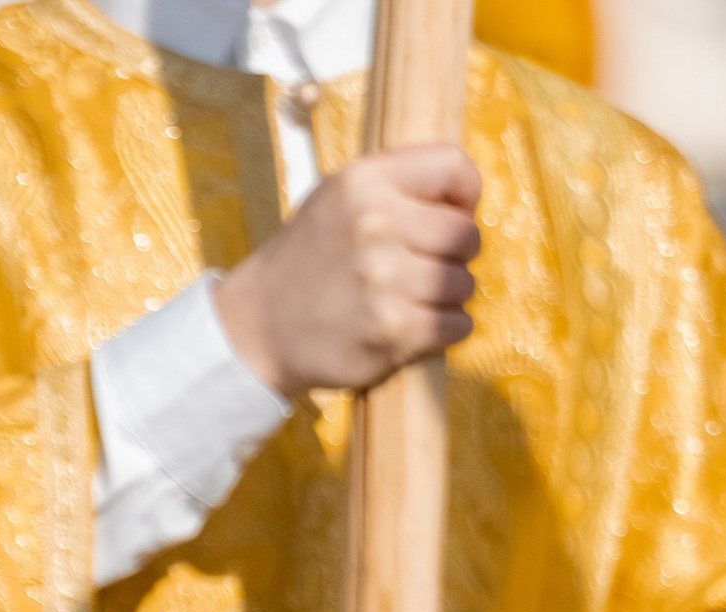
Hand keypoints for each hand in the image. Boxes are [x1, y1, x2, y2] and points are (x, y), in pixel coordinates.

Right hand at [214, 148, 480, 400]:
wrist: (259, 328)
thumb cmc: (307, 262)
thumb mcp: (337, 198)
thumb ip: (395, 185)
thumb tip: (466, 199)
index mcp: (364, 182)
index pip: (453, 165)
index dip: (467, 192)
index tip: (455, 212)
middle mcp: (376, 225)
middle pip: (465, 233)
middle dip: (457, 253)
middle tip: (430, 265)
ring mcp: (385, 282)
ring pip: (463, 282)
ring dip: (449, 295)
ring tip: (415, 298)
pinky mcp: (392, 332)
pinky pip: (456, 324)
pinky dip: (448, 327)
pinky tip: (419, 324)